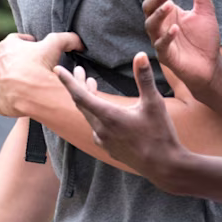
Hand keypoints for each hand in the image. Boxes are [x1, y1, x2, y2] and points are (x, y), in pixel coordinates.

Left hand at [0, 31, 82, 116]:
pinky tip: (26, 99)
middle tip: (35, 68)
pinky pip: (5, 100)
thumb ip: (66, 38)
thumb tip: (78, 41)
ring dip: (16, 82)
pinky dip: (14, 99)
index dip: (26, 42)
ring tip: (32, 85)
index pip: (14, 40)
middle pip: (9, 61)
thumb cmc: (41, 66)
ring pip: (6, 81)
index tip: (35, 45)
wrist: (34, 94)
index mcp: (7, 47)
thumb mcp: (55, 44)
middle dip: (20, 63)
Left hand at [55, 53, 190, 189]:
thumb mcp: (153, 103)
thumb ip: (144, 78)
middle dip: (78, 85)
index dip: (68, 81)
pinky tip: (102, 111)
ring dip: (87, 99)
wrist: (164, 166)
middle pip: (82, 104)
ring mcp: (104, 141)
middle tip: (78, 70)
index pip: (80, 95)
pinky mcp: (109, 149)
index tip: (57, 69)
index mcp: (108, 116)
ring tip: (91, 85)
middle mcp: (101, 129)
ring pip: (89, 116)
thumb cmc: (160, 134)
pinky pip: (95, 128)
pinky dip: (94, 114)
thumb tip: (140, 55)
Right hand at [142, 0, 221, 91]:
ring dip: (159, 14)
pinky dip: (167, 36)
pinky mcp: (166, 56)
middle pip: (148, 8)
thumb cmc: (204, 39)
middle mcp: (160, 25)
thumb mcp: (204, 8)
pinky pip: (161, 45)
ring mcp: (160, 40)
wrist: (211, 65)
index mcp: (167, 13)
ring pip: (151, 25)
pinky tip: (176, 28)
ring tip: (170, 5)